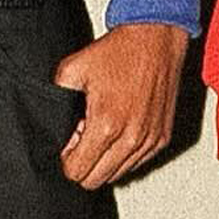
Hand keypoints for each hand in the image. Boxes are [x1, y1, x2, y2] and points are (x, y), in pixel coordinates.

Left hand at [53, 22, 188, 189]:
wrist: (155, 38)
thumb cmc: (120, 51)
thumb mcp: (72, 69)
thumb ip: (55, 101)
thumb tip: (56, 128)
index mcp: (107, 125)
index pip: (77, 172)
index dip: (67, 159)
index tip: (70, 142)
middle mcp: (132, 138)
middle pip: (96, 180)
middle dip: (85, 162)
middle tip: (85, 134)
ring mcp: (149, 140)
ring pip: (117, 175)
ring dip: (106, 158)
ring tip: (105, 127)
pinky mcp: (162, 138)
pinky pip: (137, 162)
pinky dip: (125, 152)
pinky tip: (122, 127)